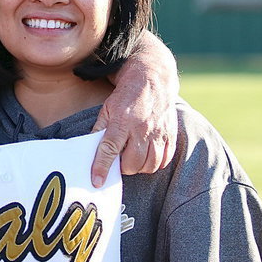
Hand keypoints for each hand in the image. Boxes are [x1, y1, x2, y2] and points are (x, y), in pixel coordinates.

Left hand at [90, 31, 178, 186]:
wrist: (152, 80)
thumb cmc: (127, 96)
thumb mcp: (107, 108)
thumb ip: (100, 129)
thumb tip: (90, 149)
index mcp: (122, 121)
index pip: (110, 149)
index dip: (102, 167)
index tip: (97, 181)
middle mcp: (141, 129)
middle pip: (132, 163)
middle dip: (123, 167)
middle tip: (120, 159)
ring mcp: (158, 133)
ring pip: (150, 165)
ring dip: (139, 167)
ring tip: (133, 158)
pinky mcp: (171, 135)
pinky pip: (164, 160)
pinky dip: (154, 163)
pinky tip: (147, 156)